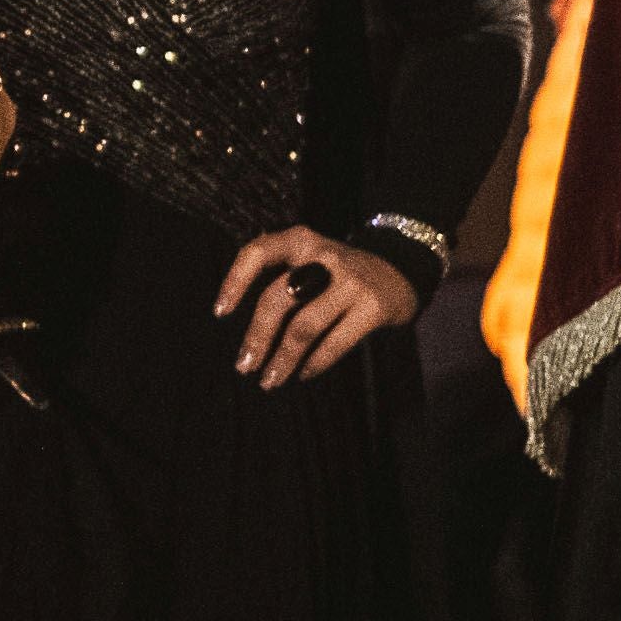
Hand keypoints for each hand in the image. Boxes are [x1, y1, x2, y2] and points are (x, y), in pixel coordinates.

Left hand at [215, 228, 418, 389]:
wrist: (399, 268)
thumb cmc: (337, 272)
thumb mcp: (309, 257)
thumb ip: (280, 275)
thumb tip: (247, 327)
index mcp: (300, 240)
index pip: (258, 252)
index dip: (235, 281)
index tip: (220, 312)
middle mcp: (323, 256)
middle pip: (277, 298)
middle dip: (257, 337)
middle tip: (243, 366)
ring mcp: (350, 281)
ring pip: (304, 326)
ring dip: (283, 359)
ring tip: (270, 381)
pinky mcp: (373, 307)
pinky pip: (336, 342)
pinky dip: (316, 362)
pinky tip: (303, 375)